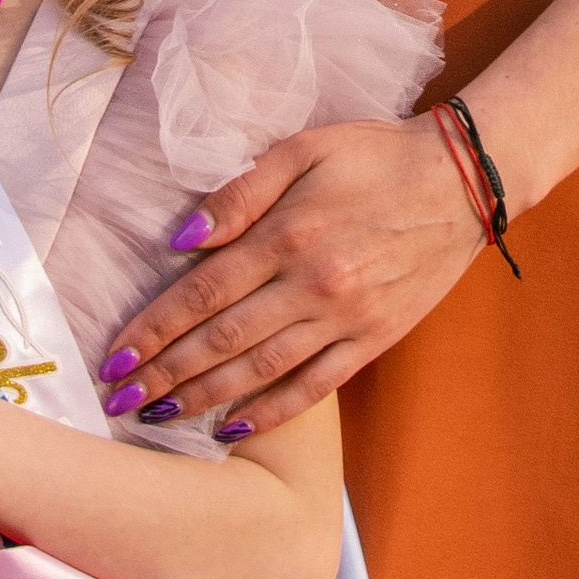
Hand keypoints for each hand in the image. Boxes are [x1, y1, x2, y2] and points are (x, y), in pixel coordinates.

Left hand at [101, 116, 483, 438]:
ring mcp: (346, 318)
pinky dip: (271, 412)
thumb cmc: (375, 155)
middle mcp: (313, 284)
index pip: (203, 292)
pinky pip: (315, 386)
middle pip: (222, 340)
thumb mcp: (304, 149)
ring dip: (204, 398)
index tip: (114, 358)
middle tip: (118, 402)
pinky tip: (232, 429)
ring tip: (158, 418)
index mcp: (288, 234)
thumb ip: (241, 193)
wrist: (464, 179)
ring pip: (261, 370)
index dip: (154, 329)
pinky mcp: (375, 339)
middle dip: (164, 375)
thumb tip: (181, 238)